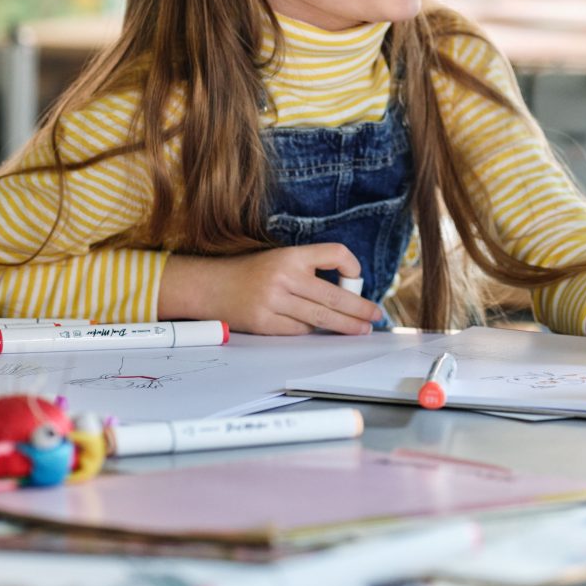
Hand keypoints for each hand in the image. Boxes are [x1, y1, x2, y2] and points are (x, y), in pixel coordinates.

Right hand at [169, 244, 383, 335]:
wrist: (210, 286)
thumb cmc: (249, 273)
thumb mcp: (279, 259)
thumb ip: (308, 270)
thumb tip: (346, 291)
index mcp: (290, 255)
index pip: (334, 253)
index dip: (352, 266)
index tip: (358, 278)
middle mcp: (284, 276)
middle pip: (334, 296)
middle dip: (359, 309)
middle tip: (375, 315)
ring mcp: (274, 302)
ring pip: (320, 318)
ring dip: (345, 326)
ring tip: (360, 330)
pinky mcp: (265, 323)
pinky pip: (299, 331)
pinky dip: (312, 332)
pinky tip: (321, 331)